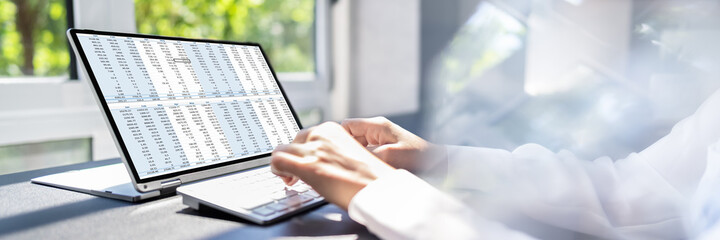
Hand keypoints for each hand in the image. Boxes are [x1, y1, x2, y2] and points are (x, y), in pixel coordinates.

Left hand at [270, 122, 394, 209]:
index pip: (305, 136)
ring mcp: (313, 149)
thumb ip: (330, 151)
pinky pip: (277, 161)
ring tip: (292, 179)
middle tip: (296, 173)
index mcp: (332, 129)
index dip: (301, 151)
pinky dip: (276, 170)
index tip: (303, 162)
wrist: (378, 188)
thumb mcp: (348, 153)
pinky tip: (286, 180)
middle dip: (293, 157)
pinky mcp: (307, 166)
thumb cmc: (368, 177)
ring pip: (280, 151)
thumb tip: (316, 159)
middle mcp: (321, 135)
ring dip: (283, 165)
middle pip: (292, 142)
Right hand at [341, 117, 445, 172]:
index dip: (337, 139)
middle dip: (344, 149)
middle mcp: (377, 129)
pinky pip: (366, 151)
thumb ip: (367, 154)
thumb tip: (347, 157)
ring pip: (357, 144)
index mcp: (377, 125)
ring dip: (354, 156)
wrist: (439, 163)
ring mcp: (380, 138)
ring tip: (352, 169)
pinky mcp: (384, 147)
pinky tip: (363, 170)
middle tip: (341, 165)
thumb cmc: (418, 158)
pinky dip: (362, 160)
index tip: (334, 154)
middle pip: (349, 135)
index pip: (346, 126)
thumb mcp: (389, 156)